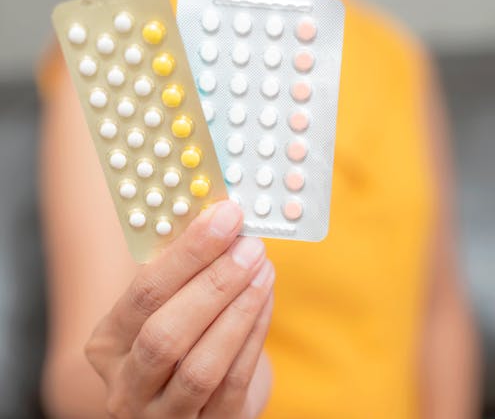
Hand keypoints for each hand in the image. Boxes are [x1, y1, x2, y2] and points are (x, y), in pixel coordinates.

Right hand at [84, 200, 274, 417]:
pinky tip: (266, 299)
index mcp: (107, 345)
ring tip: (263, 269)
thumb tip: (222, 216)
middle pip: (165, 335)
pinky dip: (254, 336)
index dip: (188, 253)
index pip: (143, 294)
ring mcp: (164, 416)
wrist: (195, 404)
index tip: (225, 216)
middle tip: (250, 246)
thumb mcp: (168, 306)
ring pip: (200, 367)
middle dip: (214, 284)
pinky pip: (234, 382)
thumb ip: (184, 271)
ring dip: (238, 311)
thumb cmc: (183, 337)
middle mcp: (126, 387)